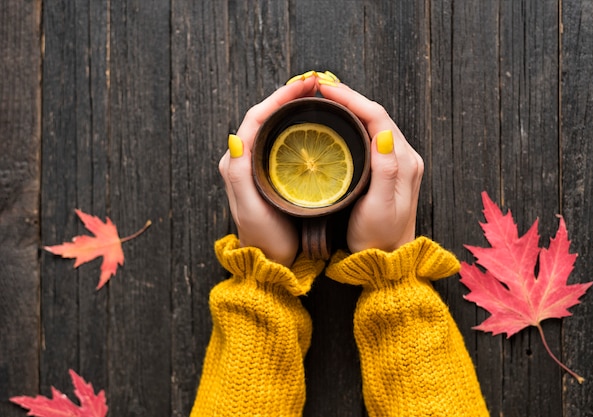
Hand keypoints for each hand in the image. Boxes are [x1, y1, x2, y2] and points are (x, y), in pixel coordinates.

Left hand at [219, 77, 317, 266]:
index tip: (304, 86)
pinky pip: (281, 140)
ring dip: (292, 107)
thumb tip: (237, 136)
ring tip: (315, 96)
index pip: (256, 118)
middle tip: (314, 84)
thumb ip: (239, 174)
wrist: (271, 263)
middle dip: (287, 96)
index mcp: (236, 162)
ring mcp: (257, 166)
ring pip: (273, 126)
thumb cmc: (263, 238)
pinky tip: (313, 122)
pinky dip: (296, 125)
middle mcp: (243, 160)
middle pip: (265, 116)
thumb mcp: (250, 208)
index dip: (279, 98)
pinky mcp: (270, 174)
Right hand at [319, 82, 423, 252]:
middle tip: (321, 87)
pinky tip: (339, 121)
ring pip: (375, 123)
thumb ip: (385, 170)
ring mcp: (399, 163)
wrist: (387, 260)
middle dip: (350, 97)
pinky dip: (355, 122)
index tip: (326, 88)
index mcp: (404, 162)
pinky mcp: (390, 170)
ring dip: (353, 107)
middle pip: (377, 115)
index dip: (352, 98)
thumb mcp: (380, 207)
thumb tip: (385, 133)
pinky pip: (373, 136)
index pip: (378, 118)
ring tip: (327, 98)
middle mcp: (405, 158)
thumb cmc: (379, 238)